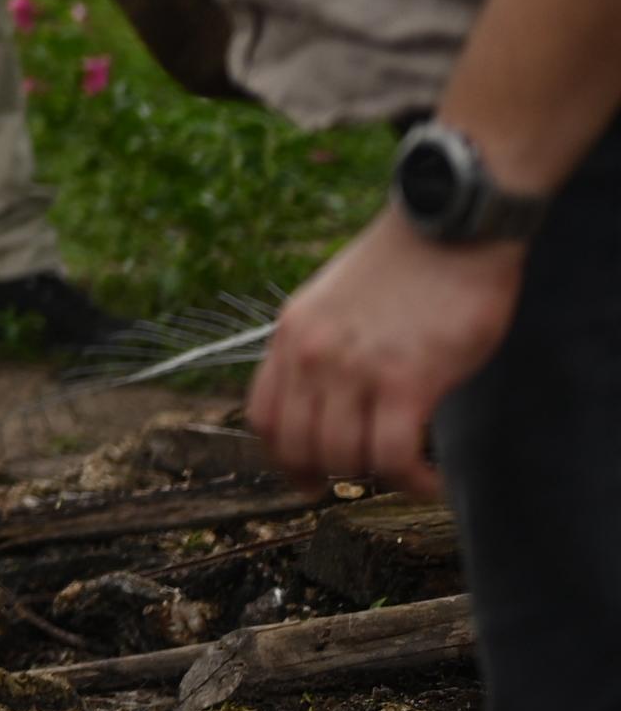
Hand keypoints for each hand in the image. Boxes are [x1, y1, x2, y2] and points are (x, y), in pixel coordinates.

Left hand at [251, 208, 524, 501]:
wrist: (448, 229)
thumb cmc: (405, 268)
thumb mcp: (334, 303)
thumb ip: (322, 347)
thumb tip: (325, 399)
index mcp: (291, 335)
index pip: (264, 417)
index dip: (283, 459)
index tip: (308, 480)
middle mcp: (311, 353)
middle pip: (298, 445)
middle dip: (330, 475)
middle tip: (366, 481)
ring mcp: (354, 367)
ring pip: (343, 457)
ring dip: (376, 479)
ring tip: (408, 474)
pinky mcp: (405, 379)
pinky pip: (392, 456)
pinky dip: (410, 481)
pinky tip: (430, 481)